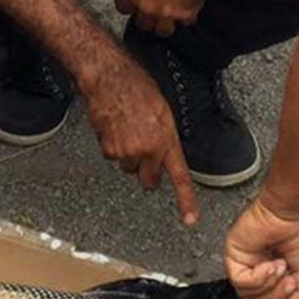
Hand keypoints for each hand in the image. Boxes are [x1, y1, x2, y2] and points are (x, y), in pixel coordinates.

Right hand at [79, 51, 199, 225]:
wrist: (109, 79)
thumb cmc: (137, 88)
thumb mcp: (162, 113)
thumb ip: (165, 138)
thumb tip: (163, 152)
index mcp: (166, 141)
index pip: (179, 177)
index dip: (186, 201)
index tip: (190, 219)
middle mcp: (147, 151)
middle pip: (148, 180)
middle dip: (147, 172)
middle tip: (144, 152)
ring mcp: (126, 152)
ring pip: (129, 167)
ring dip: (129, 155)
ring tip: (127, 129)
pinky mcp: (108, 150)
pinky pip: (113, 156)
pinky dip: (113, 146)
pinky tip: (115, 128)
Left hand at [115, 0, 220, 36]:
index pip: (122, 8)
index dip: (130, 5)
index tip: (134, 4)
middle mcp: (147, 6)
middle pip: (142, 24)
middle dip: (149, 17)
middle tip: (156, 8)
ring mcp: (167, 13)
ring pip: (162, 31)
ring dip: (167, 23)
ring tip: (172, 13)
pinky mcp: (187, 14)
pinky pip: (186, 22)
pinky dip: (189, 15)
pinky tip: (190, 3)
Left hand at [225, 190, 298, 298]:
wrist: (293, 210)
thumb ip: (298, 294)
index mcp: (270, 269)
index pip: (256, 295)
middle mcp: (254, 265)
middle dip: (276, 296)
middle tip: (290, 283)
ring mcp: (244, 259)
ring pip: (247, 292)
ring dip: (270, 285)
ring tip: (282, 268)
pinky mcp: (234, 253)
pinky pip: (241, 280)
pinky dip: (259, 277)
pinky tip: (271, 265)